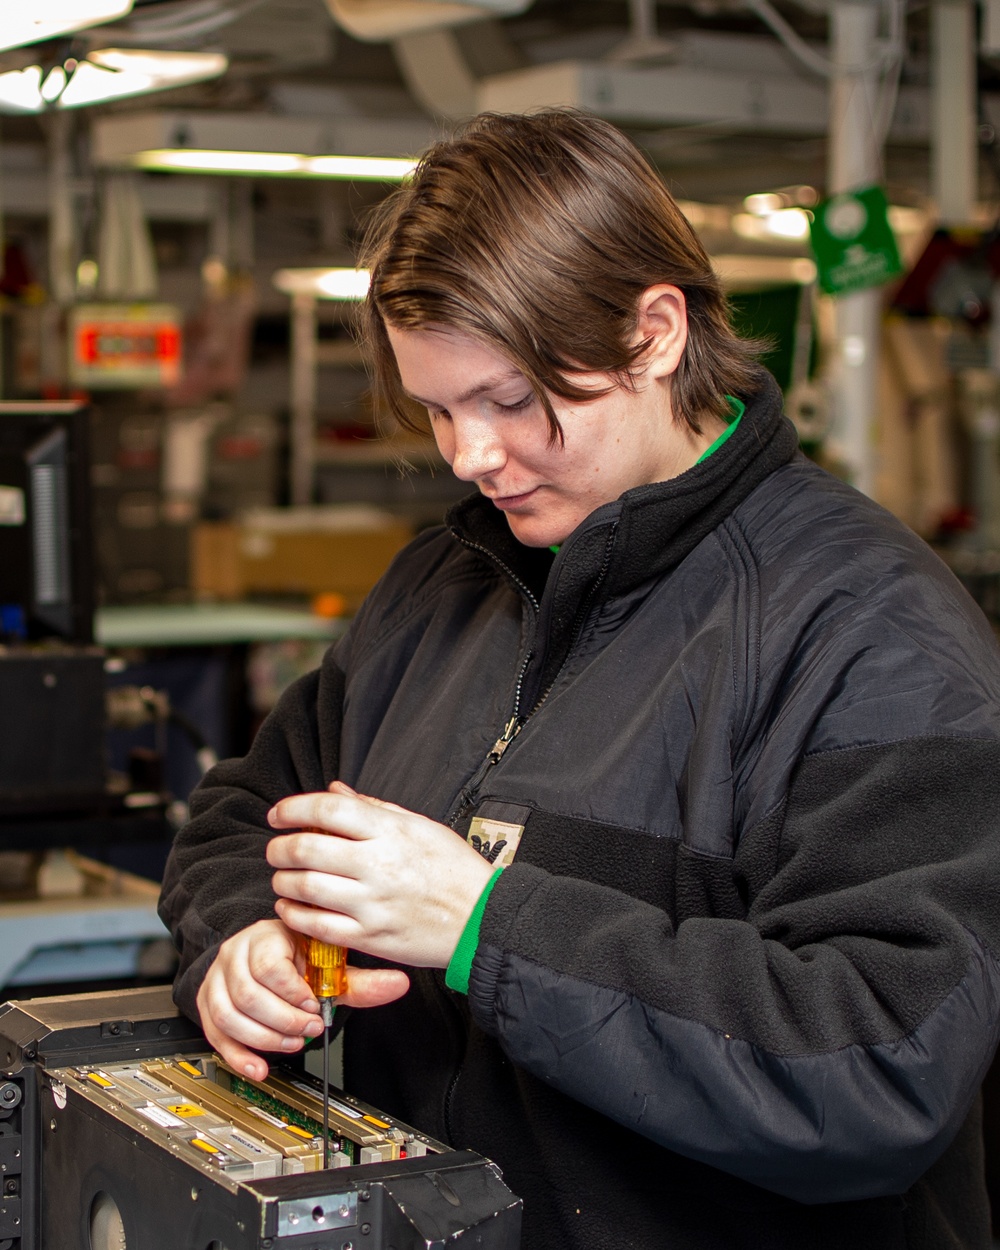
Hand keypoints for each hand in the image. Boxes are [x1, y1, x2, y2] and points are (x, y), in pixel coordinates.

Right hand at [196, 916, 409, 1080]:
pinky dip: (238, 1055)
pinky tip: (259, 1066)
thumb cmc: (298, 957)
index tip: (314, 1007)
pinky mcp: (208, 1005)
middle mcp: (236, 955)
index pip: (269, 966)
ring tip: (292, 1043)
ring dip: (264, 1038)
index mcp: (266, 937)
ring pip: (229, 1015)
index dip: (293, 994)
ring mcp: (218, 980)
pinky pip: (215, 1034)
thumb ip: (361, 979)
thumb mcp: (328, 965)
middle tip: (308, 1029)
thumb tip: (399, 984)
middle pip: (248, 995)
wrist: (268, 955)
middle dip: (283, 1020)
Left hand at [267, 782, 494, 968]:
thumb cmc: (455, 870)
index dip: (293, 808)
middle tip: (276, 848)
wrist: (483, 919)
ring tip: (283, 877)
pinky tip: (291, 907)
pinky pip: (317, 925)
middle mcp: (378, 865)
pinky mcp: (371, 936)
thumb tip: (335, 791)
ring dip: (282, 881)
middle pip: (307, 849)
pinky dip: (294, 915)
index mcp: (391, 831)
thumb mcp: (421, 826)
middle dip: (279, 847)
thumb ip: (374, 807)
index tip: (279, 814)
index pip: (328, 810)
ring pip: (305, 888)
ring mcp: (373, 903)